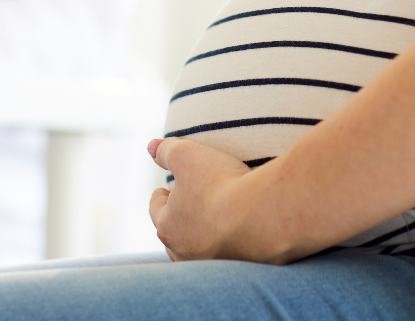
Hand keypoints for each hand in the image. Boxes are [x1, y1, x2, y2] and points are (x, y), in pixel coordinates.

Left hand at [147, 137, 276, 262]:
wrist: (263, 215)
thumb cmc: (219, 185)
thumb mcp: (186, 155)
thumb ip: (166, 150)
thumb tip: (151, 146)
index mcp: (167, 227)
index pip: (156, 210)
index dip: (162, 195)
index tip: (167, 189)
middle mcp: (185, 253)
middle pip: (176, 234)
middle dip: (182, 217)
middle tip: (191, 203)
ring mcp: (213, 264)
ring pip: (201, 249)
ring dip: (205, 234)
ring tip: (215, 220)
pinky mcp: (241, 267)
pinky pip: (230, 254)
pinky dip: (231, 242)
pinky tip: (240, 230)